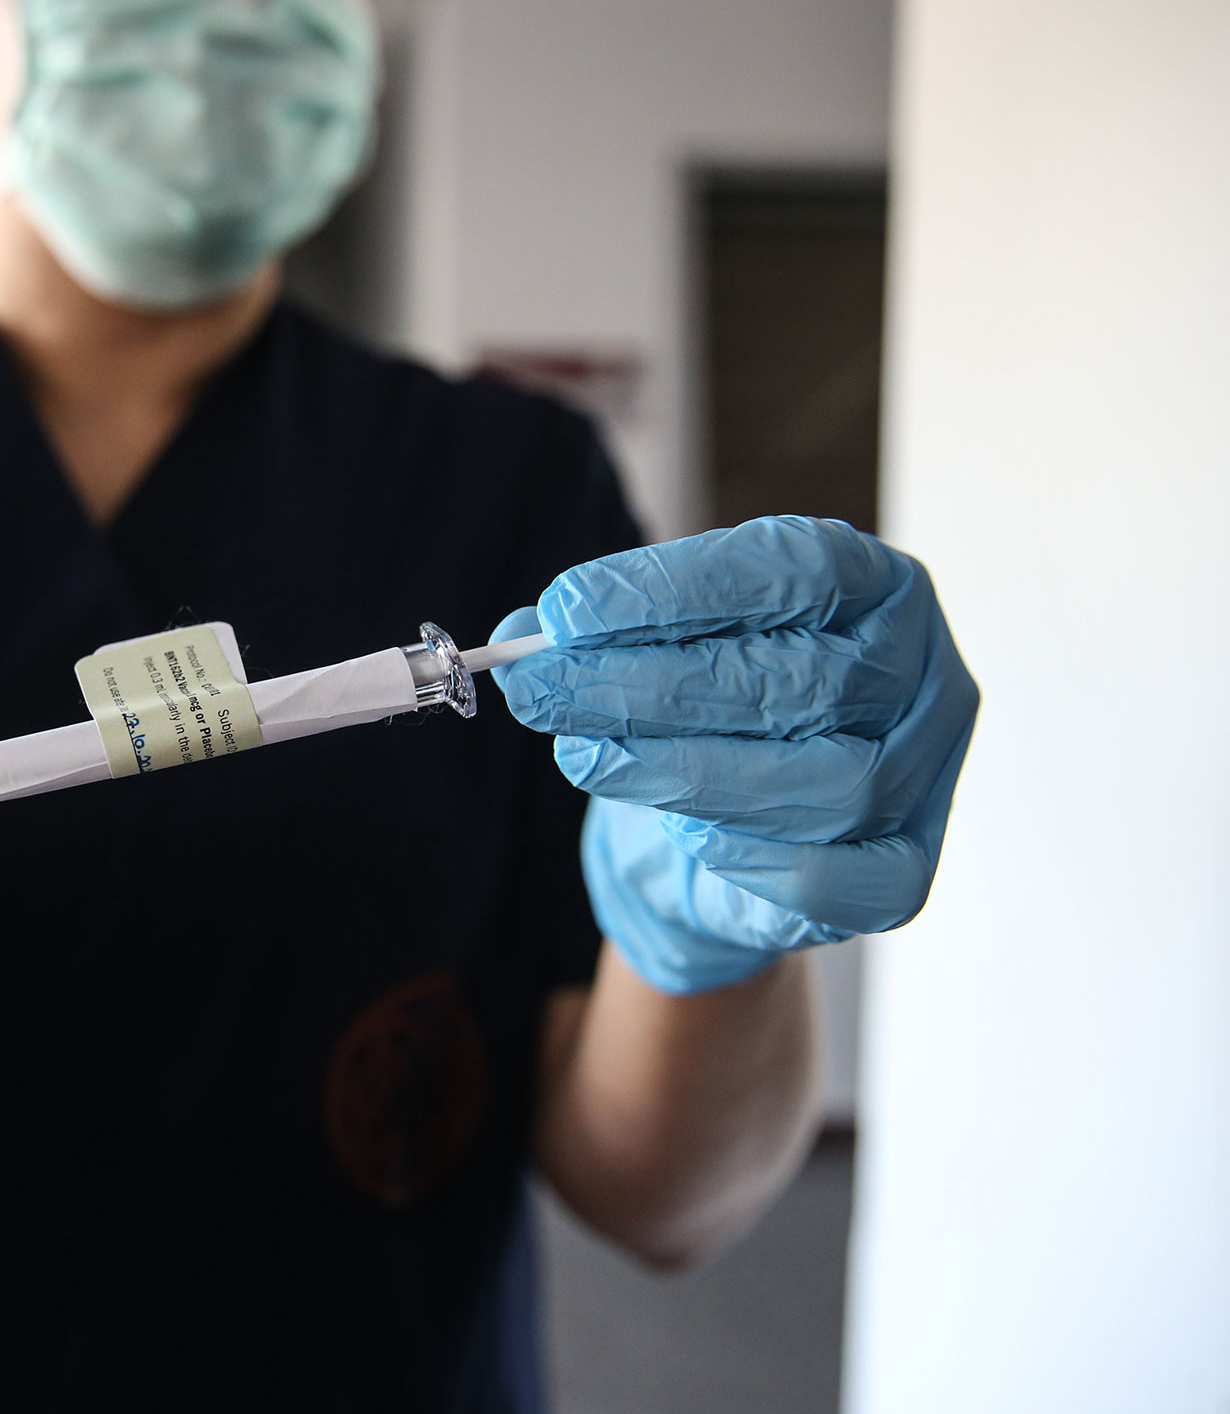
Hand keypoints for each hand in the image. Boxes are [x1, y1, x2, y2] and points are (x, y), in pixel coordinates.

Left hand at [492, 516, 977, 994]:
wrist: (713, 838)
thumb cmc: (701, 714)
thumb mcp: (651, 649)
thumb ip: (595, 636)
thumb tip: (522, 632)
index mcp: (876, 586)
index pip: (796, 568)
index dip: (674, 589)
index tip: (566, 610)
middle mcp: (921, 674)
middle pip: (800, 680)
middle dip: (650, 685)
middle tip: (544, 689)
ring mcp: (925, 776)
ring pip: (827, 781)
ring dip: (685, 772)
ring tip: (585, 757)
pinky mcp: (903, 872)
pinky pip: (848, 878)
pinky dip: (760, 858)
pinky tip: (683, 833)